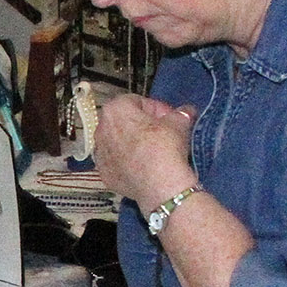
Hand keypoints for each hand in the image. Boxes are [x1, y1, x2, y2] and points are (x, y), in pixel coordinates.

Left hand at [93, 92, 196, 206]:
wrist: (160, 185)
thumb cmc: (166, 147)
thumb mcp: (179, 123)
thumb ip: (180, 113)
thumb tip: (186, 111)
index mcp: (115, 110)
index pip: (137, 101)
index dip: (156, 108)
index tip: (169, 117)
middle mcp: (101, 129)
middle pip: (124, 121)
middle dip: (142, 124)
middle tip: (162, 132)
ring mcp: (100, 153)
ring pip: (117, 141)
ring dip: (133, 142)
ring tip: (152, 150)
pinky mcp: (103, 174)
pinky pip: (115, 162)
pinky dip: (127, 161)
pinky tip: (143, 166)